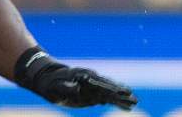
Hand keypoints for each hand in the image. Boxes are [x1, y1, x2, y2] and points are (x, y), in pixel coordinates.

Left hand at [16, 50, 137, 109]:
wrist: (46, 76)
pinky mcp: (90, 92)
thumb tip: (76, 88)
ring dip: (122, 97)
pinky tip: (124, 104)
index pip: (102, 84)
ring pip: (110, 92)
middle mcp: (92, 80)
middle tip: (135, 99)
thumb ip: (65, 87)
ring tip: (134, 102)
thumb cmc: (50, 82)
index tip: (123, 93)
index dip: (112, 89)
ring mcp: (92, 86)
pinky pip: (106, 97)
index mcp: (85, 77)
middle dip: (122, 94)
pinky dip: (116, 100)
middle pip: (110, 87)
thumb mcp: (54, 86)